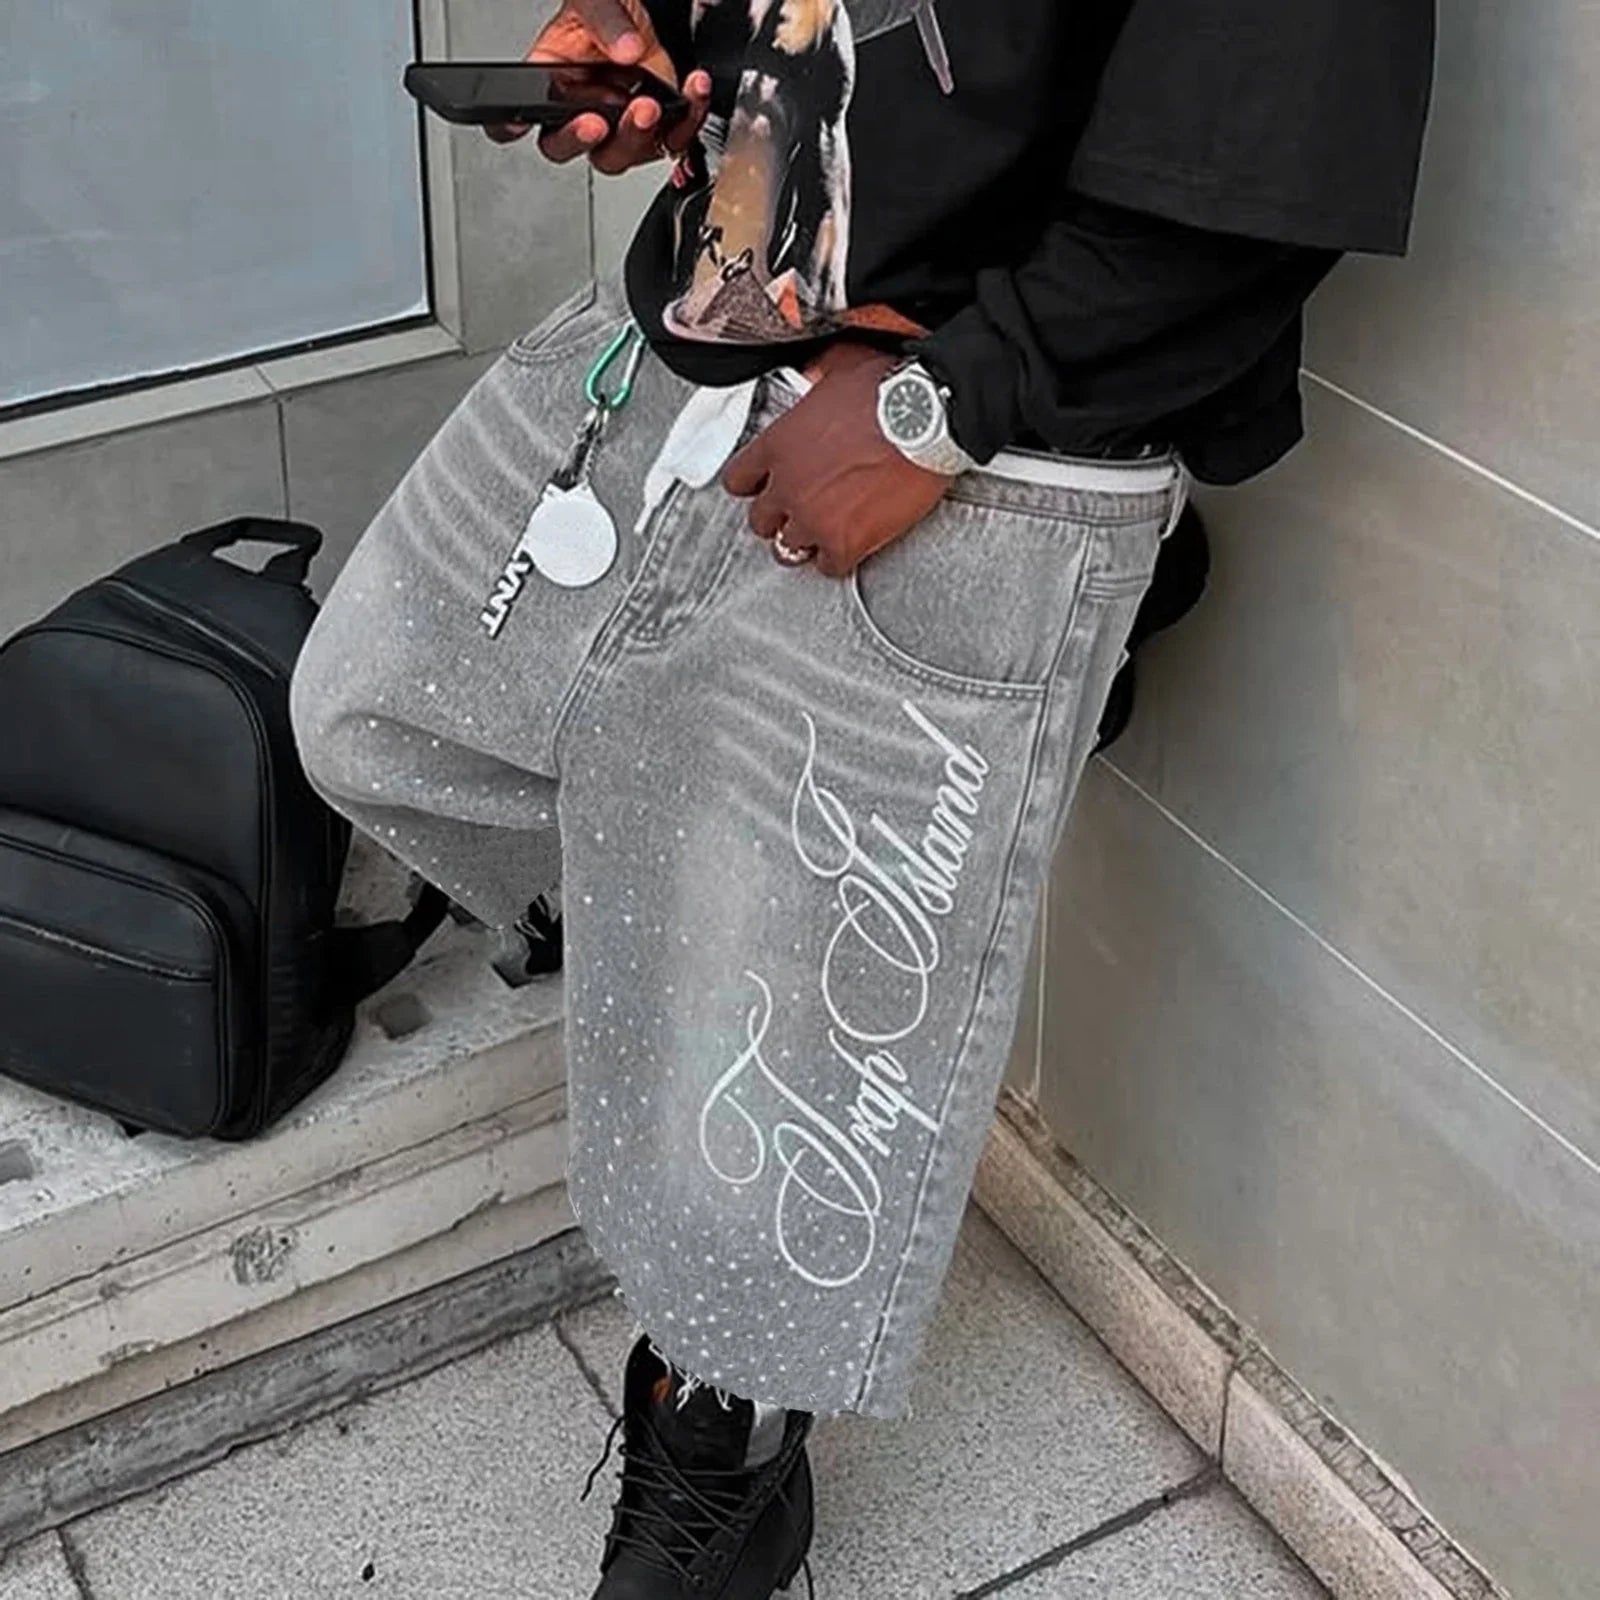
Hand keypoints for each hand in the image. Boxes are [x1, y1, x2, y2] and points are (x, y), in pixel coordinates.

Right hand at [488, 0, 710, 174]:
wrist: (649, 9)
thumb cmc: (611, 6)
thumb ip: (605, 19)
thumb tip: (626, 49)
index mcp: (550, 78)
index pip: (516, 113)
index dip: (508, 126)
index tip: (516, 121)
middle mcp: (580, 108)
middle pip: (568, 148)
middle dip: (582, 139)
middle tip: (598, 120)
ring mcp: (618, 121)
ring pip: (621, 154)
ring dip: (638, 136)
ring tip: (652, 105)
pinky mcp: (657, 124)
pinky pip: (672, 137)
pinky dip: (688, 118)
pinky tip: (692, 89)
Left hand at [721, 347, 955, 577]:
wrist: (927, 420)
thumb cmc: (889, 392)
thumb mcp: (837, 368)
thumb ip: (813, 378)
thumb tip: (812, 373)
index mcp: (778, 445)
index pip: (738, 480)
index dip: (753, 486)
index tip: (765, 488)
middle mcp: (787, 486)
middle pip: (760, 521)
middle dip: (778, 518)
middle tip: (798, 513)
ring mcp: (813, 518)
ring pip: (787, 550)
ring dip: (804, 542)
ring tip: (821, 535)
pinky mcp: (845, 541)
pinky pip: (828, 566)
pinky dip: (838, 559)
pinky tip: (850, 547)